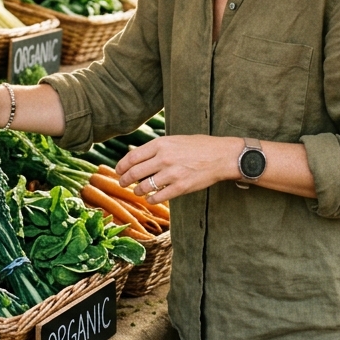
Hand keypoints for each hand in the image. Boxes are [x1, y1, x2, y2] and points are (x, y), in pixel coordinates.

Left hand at [116, 135, 240, 204]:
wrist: (221, 156)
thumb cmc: (198, 146)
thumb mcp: (175, 140)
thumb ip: (157, 148)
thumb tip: (137, 157)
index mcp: (161, 144)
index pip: (132, 156)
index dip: (122, 165)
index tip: (118, 170)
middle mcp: (164, 158)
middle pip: (134, 172)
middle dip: (125, 180)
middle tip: (123, 183)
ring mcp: (172, 174)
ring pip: (144, 187)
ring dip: (138, 191)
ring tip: (138, 191)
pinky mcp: (180, 187)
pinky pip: (158, 197)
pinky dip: (152, 199)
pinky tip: (152, 198)